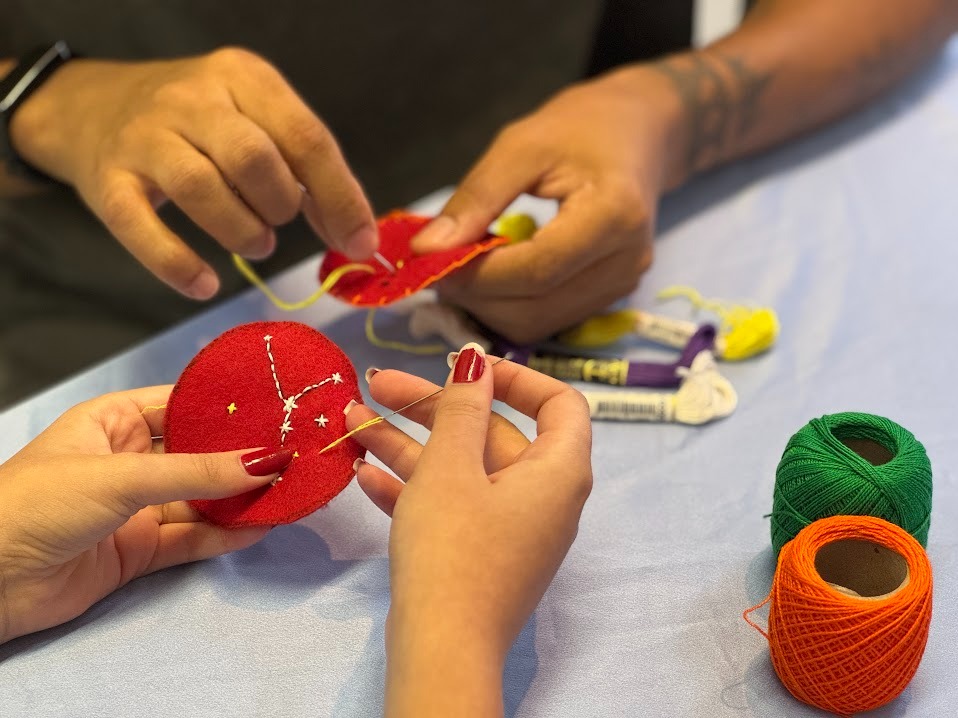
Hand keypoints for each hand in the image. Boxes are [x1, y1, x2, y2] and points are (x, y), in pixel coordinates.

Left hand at [0, 386, 290, 643]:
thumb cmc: (38, 504)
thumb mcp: (121, 477)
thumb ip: (197, 471)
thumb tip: (267, 460)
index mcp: (113, 422)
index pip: (181, 405)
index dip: (227, 407)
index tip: (278, 407)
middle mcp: (128, 460)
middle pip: (198, 454)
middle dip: (243, 457)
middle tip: (296, 452)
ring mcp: (135, 507)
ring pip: (200, 498)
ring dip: (241, 498)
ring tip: (290, 491)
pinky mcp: (139, 550)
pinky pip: (192, 538)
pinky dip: (225, 535)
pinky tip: (260, 526)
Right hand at [8, 48, 376, 297]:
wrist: (94, 107)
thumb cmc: (200, 124)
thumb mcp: (257, 122)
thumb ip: (306, 172)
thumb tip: (356, 236)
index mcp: (243, 77)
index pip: (305, 137)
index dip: (340, 197)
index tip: (360, 243)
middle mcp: (192, 99)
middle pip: (254, 159)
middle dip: (281, 206)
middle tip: (278, 222)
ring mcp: (144, 138)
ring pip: (201, 188)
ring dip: (241, 232)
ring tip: (254, 241)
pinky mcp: (108, 181)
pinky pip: (141, 228)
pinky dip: (178, 265)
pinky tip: (205, 285)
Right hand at [346, 346, 592, 715]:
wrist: (441, 651)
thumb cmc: (453, 549)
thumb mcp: (452, 466)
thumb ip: (462, 408)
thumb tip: (477, 360)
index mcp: (559, 470)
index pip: (558, 402)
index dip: (513, 376)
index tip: (463, 368)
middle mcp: (544, 497)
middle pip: (492, 433)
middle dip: (431, 407)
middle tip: (378, 385)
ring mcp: (512, 529)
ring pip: (463, 470)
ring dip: (409, 445)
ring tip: (351, 423)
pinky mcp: (482, 555)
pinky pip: (453, 506)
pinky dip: (414, 488)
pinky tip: (364, 475)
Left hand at [412, 66, 682, 342]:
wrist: (637, 135)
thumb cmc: (579, 129)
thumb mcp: (519, 147)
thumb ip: (475, 199)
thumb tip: (426, 250)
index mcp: (614, 216)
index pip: (536, 270)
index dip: (477, 275)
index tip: (429, 261)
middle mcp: (626, 262)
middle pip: (535, 308)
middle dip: (476, 296)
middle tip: (437, 265)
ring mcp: (622, 286)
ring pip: (537, 324)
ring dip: (488, 306)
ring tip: (463, 266)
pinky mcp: (611, 297)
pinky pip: (548, 319)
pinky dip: (509, 305)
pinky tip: (493, 272)